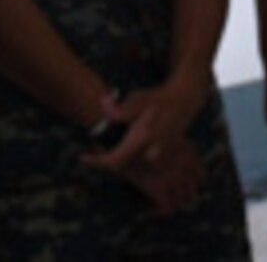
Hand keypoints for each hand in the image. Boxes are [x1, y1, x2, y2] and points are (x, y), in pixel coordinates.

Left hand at [85, 77, 207, 211]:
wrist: (183, 102)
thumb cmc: (157, 99)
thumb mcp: (138, 99)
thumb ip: (120, 107)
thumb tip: (102, 103)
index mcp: (142, 139)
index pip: (114, 161)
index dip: (97, 162)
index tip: (84, 157)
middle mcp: (151, 153)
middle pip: (121, 166)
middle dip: (106, 160)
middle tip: (95, 149)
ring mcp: (159, 158)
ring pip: (131, 167)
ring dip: (118, 160)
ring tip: (110, 145)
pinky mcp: (163, 159)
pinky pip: (141, 165)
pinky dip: (130, 159)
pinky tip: (126, 145)